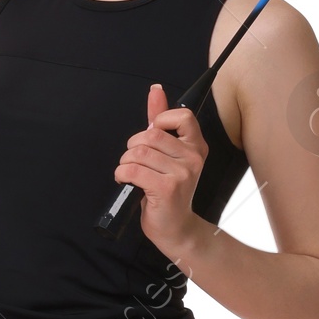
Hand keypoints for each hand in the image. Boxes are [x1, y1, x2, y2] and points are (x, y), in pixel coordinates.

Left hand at [114, 82, 208, 258]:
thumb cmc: (168, 192)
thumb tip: (156, 90)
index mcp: (196, 147)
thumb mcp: (167, 154)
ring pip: (138, 153)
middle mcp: (193, 158)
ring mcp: (183, 174)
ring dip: (125, 163)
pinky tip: (127, 182)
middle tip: (134, 161)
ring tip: (129, 173)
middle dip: (133, 147)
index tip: (152, 135)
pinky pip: (133, 170)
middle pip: (151, 135)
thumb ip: (160, 122)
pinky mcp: (167, 189)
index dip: (159, 121)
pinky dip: (122, 174)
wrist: (175, 228)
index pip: (182, 116)